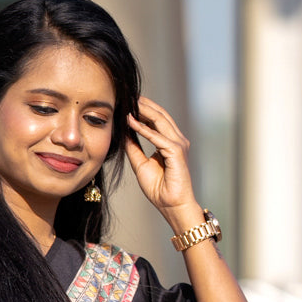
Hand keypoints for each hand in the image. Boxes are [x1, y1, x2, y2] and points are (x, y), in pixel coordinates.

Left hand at [124, 96, 196, 218]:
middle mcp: (176, 140)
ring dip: (144, 111)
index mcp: (169, 143)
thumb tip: (124, 132)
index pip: (157, 120)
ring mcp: (178, 145)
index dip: (143, 110)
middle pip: (160, 116)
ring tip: (129, 103)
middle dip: (144, 105)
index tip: (127, 103)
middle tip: (128, 95)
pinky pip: (158, 136)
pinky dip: (144, 129)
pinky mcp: (176, 152)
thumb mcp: (141, 165)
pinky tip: (131, 121)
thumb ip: (134, 148)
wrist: (172, 205)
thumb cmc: (159, 189)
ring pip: (160, 121)